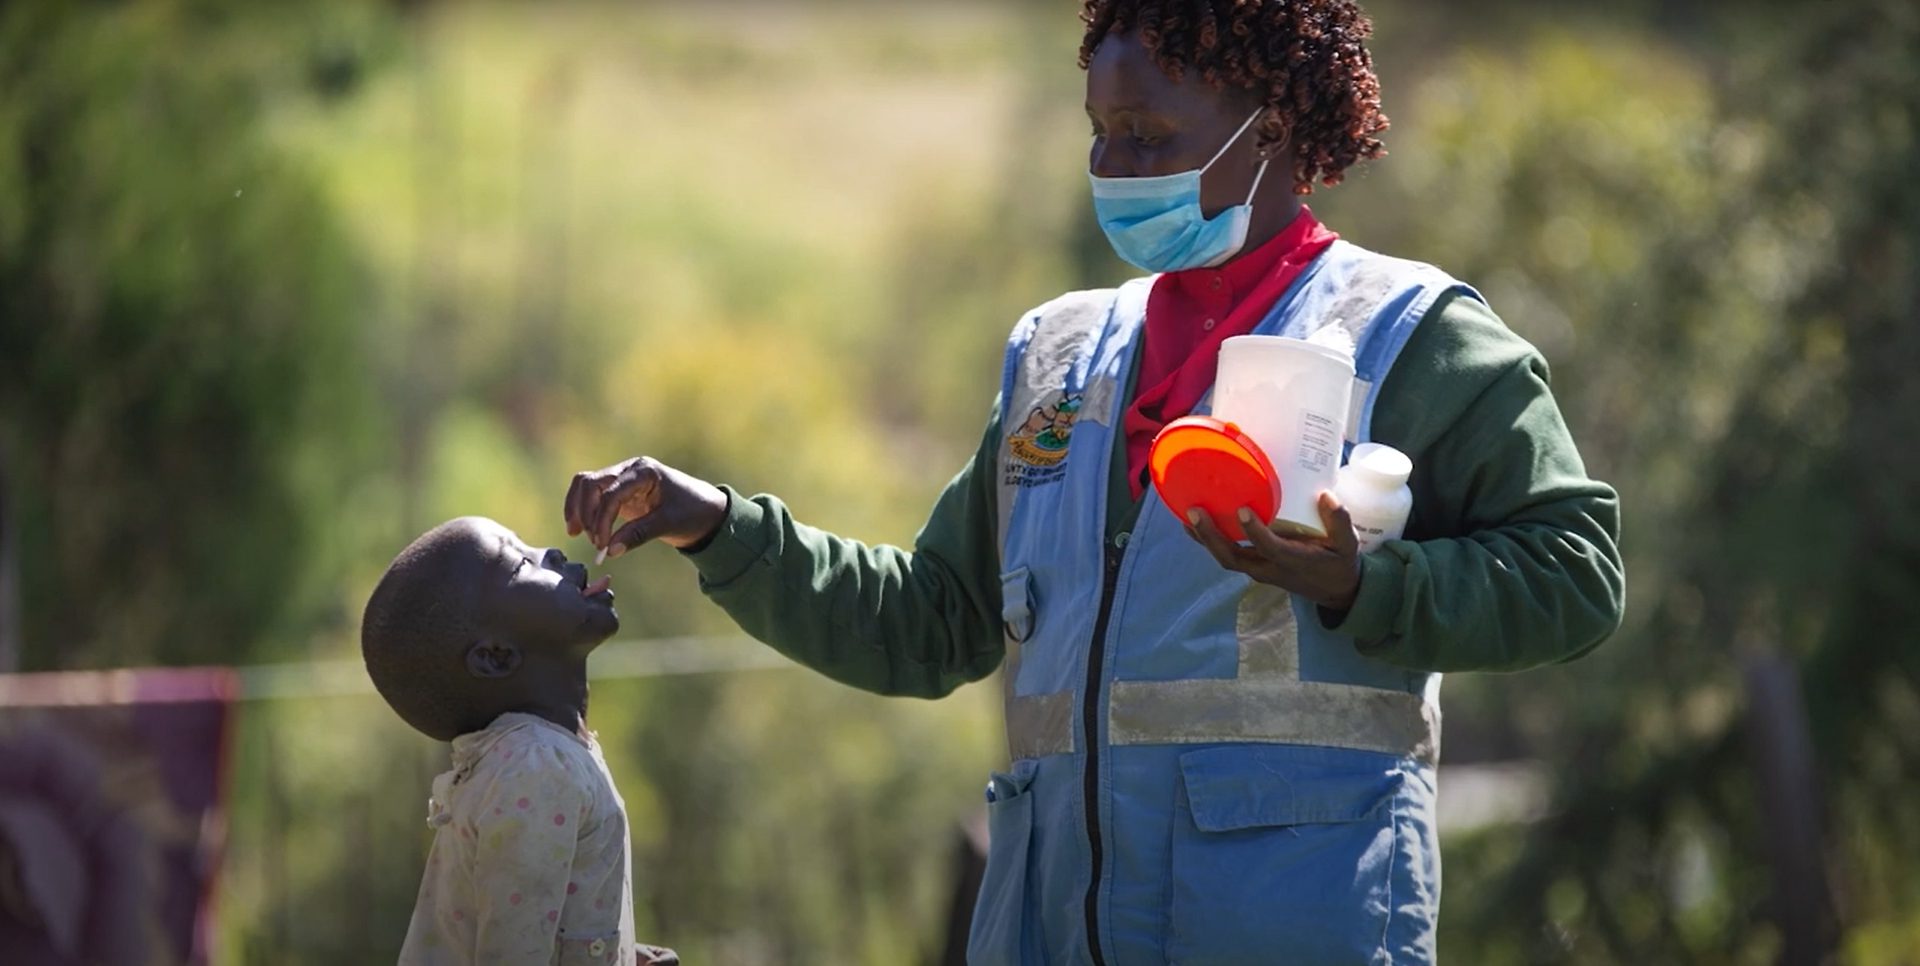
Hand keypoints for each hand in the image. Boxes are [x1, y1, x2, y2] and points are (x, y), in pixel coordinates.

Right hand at [563, 456, 727, 556]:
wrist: (704, 510)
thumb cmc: (691, 513)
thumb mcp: (668, 524)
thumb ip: (638, 535)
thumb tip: (609, 551)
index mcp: (644, 471)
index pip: (611, 492)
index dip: (602, 519)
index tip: (601, 545)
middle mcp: (629, 470)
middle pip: (591, 483)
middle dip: (586, 512)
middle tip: (593, 541)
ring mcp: (621, 478)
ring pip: (585, 485)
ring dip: (577, 508)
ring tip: (576, 534)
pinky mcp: (617, 491)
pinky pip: (590, 495)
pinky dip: (581, 509)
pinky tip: (578, 529)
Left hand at [1186, 490, 1362, 610]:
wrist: (1335, 591)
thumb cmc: (1340, 563)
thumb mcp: (1349, 544)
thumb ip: (1340, 522)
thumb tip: (1326, 497)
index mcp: (1293, 560)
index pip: (1269, 547)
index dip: (1254, 531)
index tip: (1242, 510)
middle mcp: (1270, 568)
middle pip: (1233, 557)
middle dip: (1211, 537)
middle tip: (1195, 512)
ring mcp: (1260, 569)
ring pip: (1226, 558)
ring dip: (1205, 539)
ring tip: (1187, 515)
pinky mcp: (1255, 566)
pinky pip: (1229, 555)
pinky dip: (1211, 540)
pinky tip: (1196, 523)